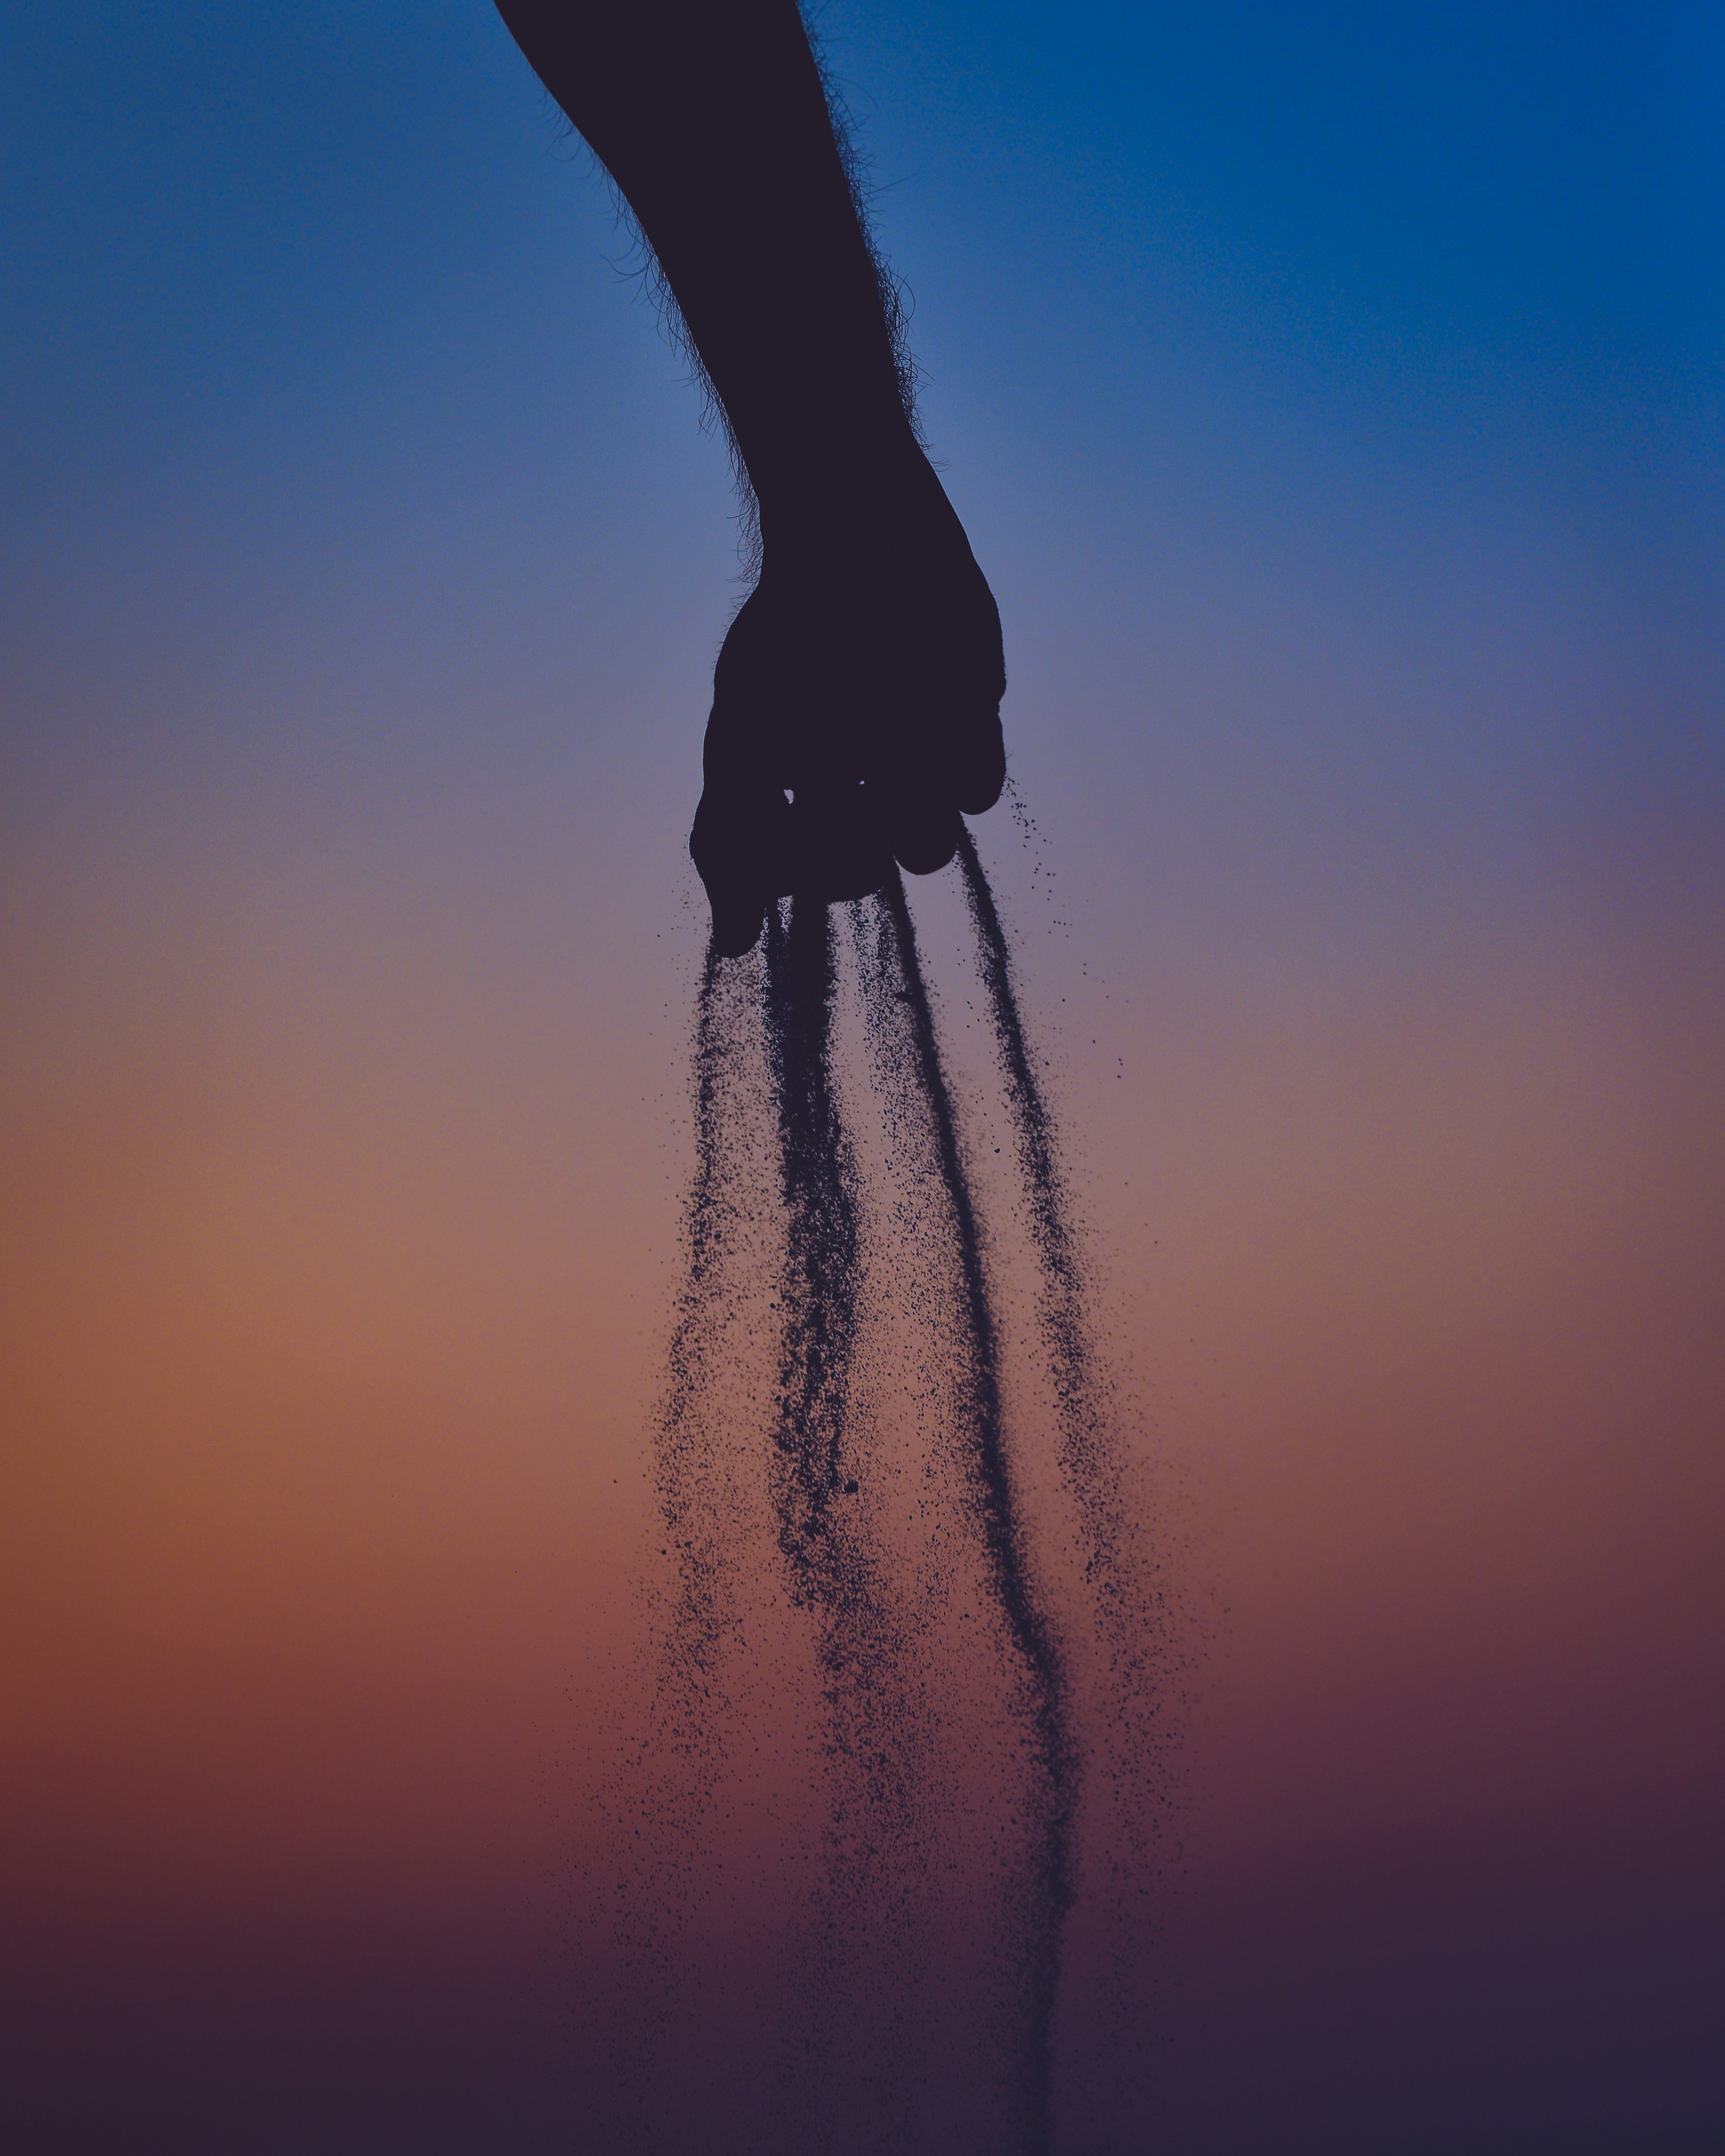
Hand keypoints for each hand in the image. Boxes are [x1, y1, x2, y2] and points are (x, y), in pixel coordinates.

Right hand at [689, 450, 1006, 956]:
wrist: (858, 543)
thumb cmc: (788, 640)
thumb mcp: (738, 744)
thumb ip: (727, 845)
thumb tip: (731, 948)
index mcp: (810, 792)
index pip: (810, 880)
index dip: (799, 872)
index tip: (784, 823)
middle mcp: (867, 788)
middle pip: (865, 874)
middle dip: (847, 840)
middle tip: (834, 781)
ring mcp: (924, 763)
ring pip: (929, 848)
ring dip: (901, 808)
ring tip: (882, 738)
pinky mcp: (974, 729)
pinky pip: (979, 791)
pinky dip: (953, 764)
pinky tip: (928, 711)